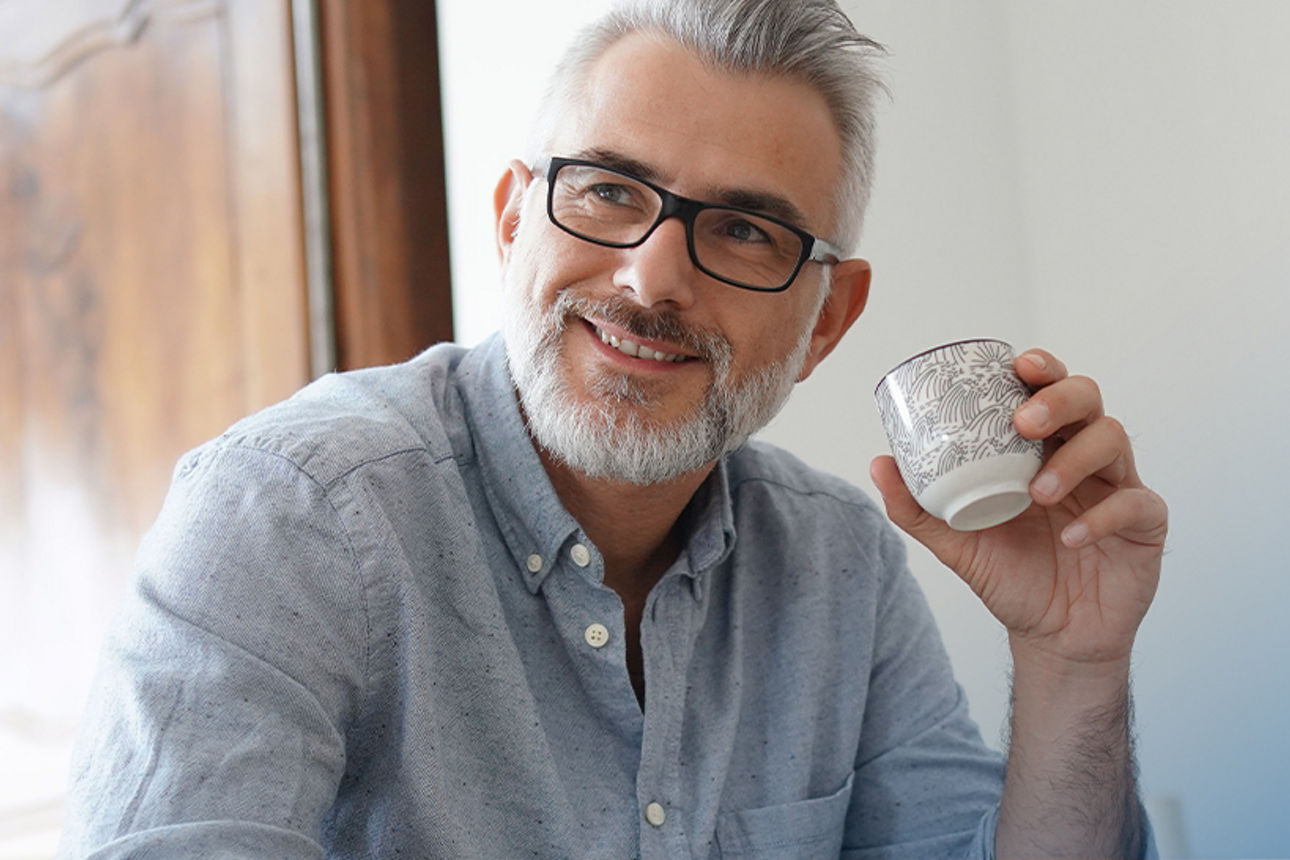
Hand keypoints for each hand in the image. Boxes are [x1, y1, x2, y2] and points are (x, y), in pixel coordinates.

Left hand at [870, 349, 1167, 667]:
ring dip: (1073, 459)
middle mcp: (1082, 457)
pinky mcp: (1145, 523)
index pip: (1046, 390)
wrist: (1053, 637)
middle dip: (1058, 398)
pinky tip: (1070, 536)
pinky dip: (1101, 515)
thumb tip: (878, 463)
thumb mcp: (956, 543)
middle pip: (1088, 398)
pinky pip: (1135, 503)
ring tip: (1038, 492)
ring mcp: (1118, 485)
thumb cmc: (1011, 576)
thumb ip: (918, 507)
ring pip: (1113, 439)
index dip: (1040, 368)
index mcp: (1041, 449)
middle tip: (1024, 421)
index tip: (1018, 364)